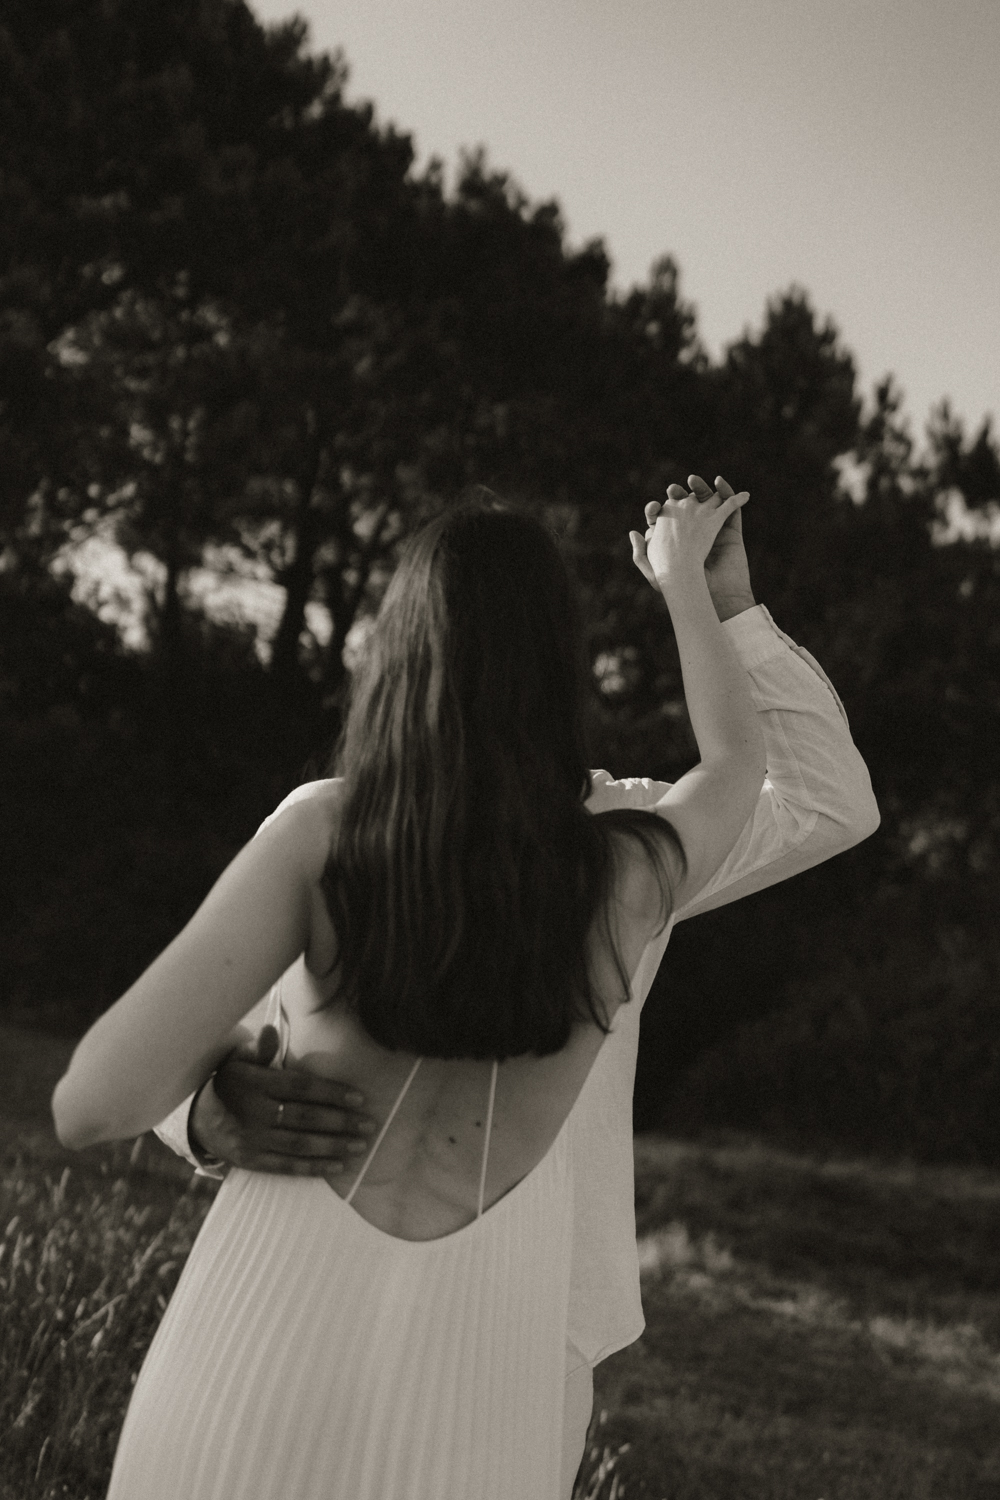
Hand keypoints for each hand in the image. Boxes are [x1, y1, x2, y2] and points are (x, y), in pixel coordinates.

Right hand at [189, 1025, 376, 1176]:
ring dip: (333, 1146)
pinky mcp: (250, 1161)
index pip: (300, 1087)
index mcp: (255, 1083)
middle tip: (369, 1124)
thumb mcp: (239, 1060)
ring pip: (299, 1144)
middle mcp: (254, 1112)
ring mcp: (251, 1139)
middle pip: (305, 1118)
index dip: (331, 1092)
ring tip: (361, 1145)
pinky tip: (338, 1166)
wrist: (197, 1118)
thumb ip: (260, 1049)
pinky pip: (286, 1166)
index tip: (359, 1097)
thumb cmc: (231, 1083)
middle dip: (341, 1122)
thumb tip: (271, 1031)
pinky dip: (313, 1167)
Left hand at [633, 474, 755, 621]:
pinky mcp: (731, 530)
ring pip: (707, 502)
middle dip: (678, 495)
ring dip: (701, 488)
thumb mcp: (656, 575)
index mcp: (674, 540)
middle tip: (672, 491)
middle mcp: (692, 531)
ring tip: (692, 481)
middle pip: (685, 505)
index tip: (654, 509)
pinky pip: (731, 506)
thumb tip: (634, 532)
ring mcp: (712, 529)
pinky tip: (719, 483)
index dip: (658, 510)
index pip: (664, 517)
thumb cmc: (684, 590)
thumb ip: (641, 555)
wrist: (714, 598)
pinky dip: (728, 492)